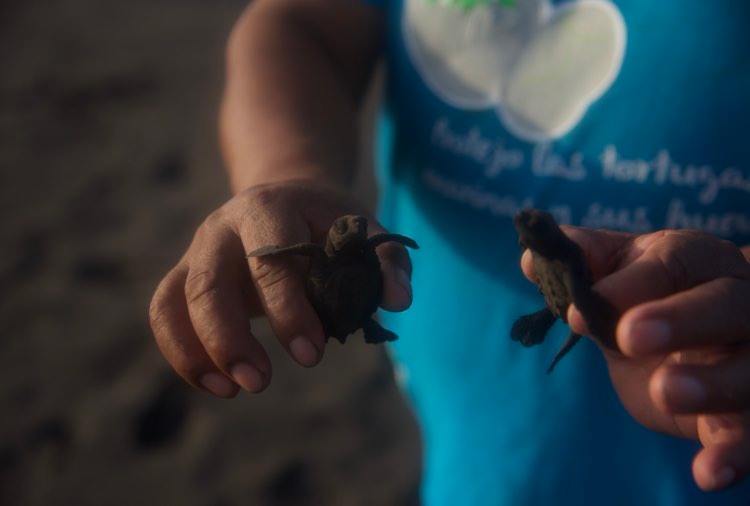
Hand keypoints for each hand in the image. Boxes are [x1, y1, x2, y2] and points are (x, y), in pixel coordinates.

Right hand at [149, 179, 413, 396]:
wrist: (283, 195)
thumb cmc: (326, 220)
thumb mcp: (361, 227)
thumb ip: (385, 261)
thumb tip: (398, 302)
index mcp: (269, 208)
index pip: (269, 261)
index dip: (288, 311)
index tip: (312, 355)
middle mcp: (222, 227)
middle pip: (208, 284)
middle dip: (230, 339)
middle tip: (261, 382)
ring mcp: (197, 250)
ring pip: (174, 300)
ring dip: (198, 351)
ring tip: (234, 390)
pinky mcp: (185, 274)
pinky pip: (164, 313)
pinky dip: (181, 353)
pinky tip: (216, 384)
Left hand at [522, 228, 749, 490]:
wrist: (699, 334)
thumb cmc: (650, 295)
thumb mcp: (617, 275)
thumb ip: (581, 265)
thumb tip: (530, 260)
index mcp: (696, 261)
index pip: (671, 263)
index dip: (627, 284)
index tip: (578, 309)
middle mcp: (736, 302)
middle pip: (724, 305)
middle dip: (681, 319)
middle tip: (628, 338)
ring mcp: (748, 358)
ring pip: (748, 369)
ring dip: (712, 384)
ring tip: (665, 392)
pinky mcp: (746, 411)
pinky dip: (734, 453)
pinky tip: (707, 474)